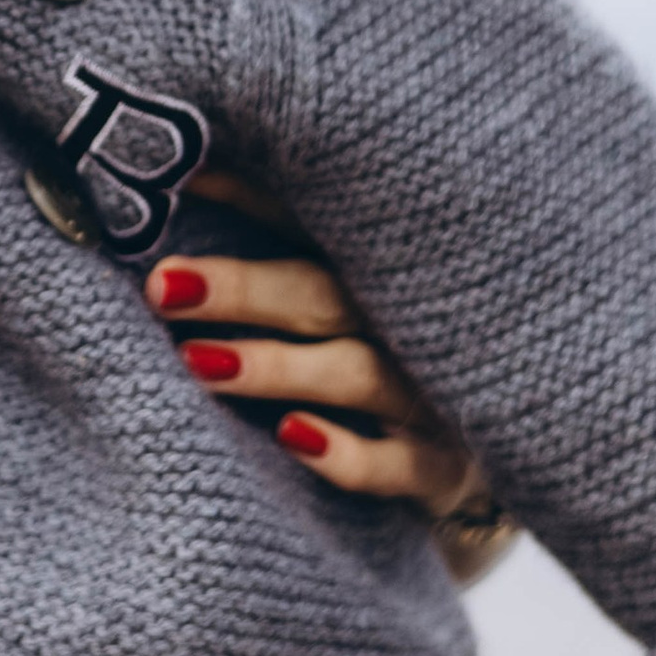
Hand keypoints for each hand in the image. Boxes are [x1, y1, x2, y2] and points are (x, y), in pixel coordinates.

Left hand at [147, 228, 486, 519]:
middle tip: (162, 285)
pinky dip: (346, 452)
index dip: (246, 199)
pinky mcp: (447, 472)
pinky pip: (398, 464)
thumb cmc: (388, 368)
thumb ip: (270, 273)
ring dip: (277, 366)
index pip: (309, 226)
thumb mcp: (343, 310)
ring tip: (199, 361)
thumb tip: (176, 199)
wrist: (493, 462)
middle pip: (324, 296)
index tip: (178, 183)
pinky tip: (290, 435)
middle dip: (243, 289)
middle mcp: (410, 325)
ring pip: (356, 373)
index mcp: (378, 273)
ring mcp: (434, 398)